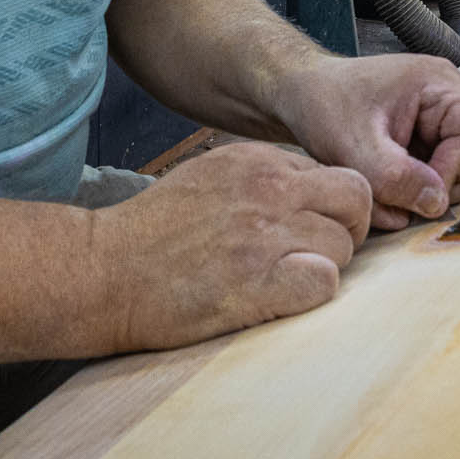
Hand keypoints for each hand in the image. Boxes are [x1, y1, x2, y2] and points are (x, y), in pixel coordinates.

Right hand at [91, 142, 371, 351]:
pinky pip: (326, 283)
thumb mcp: (206, 177)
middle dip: (348, 229)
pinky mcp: (260, 282)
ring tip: (283, 281)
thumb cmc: (150, 232)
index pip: (332, 173)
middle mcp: (267, 188)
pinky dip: (312, 294)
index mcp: (255, 160)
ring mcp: (265, 234)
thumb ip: (257, 178)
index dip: (329, 207)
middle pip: (356, 199)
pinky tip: (281, 297)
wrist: (103, 271)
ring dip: (324, 267)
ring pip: (345, 246)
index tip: (309, 230)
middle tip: (319, 254)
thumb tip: (303, 191)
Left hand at [277, 54, 459, 230]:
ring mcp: (442, 119)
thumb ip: (394, 176)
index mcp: (439, 84)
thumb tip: (436, 204)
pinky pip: (443, 175)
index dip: (459, 169)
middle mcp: (449, 98)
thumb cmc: (322, 104)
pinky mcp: (430, 139)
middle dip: (446, 186)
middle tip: (401, 194)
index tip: (419, 188)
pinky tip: (386, 185)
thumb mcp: (352, 145)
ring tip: (388, 189)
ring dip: (430, 192)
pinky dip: (418, 190)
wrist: (300, 94)